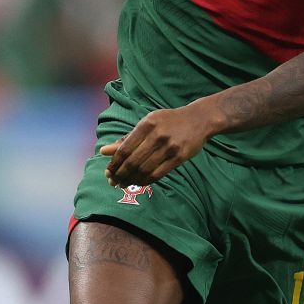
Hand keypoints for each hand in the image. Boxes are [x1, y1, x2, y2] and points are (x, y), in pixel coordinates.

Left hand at [101, 103, 221, 185]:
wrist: (198, 119)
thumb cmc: (169, 121)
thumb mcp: (147, 123)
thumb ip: (127, 138)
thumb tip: (104, 151)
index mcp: (146, 125)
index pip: (124, 149)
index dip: (114, 164)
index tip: (108, 172)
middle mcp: (157, 135)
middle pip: (132, 162)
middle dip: (120, 175)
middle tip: (113, 182)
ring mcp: (169, 147)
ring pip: (144, 170)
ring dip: (131, 180)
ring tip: (124, 184)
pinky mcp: (180, 157)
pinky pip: (158, 174)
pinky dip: (146, 181)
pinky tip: (139, 182)